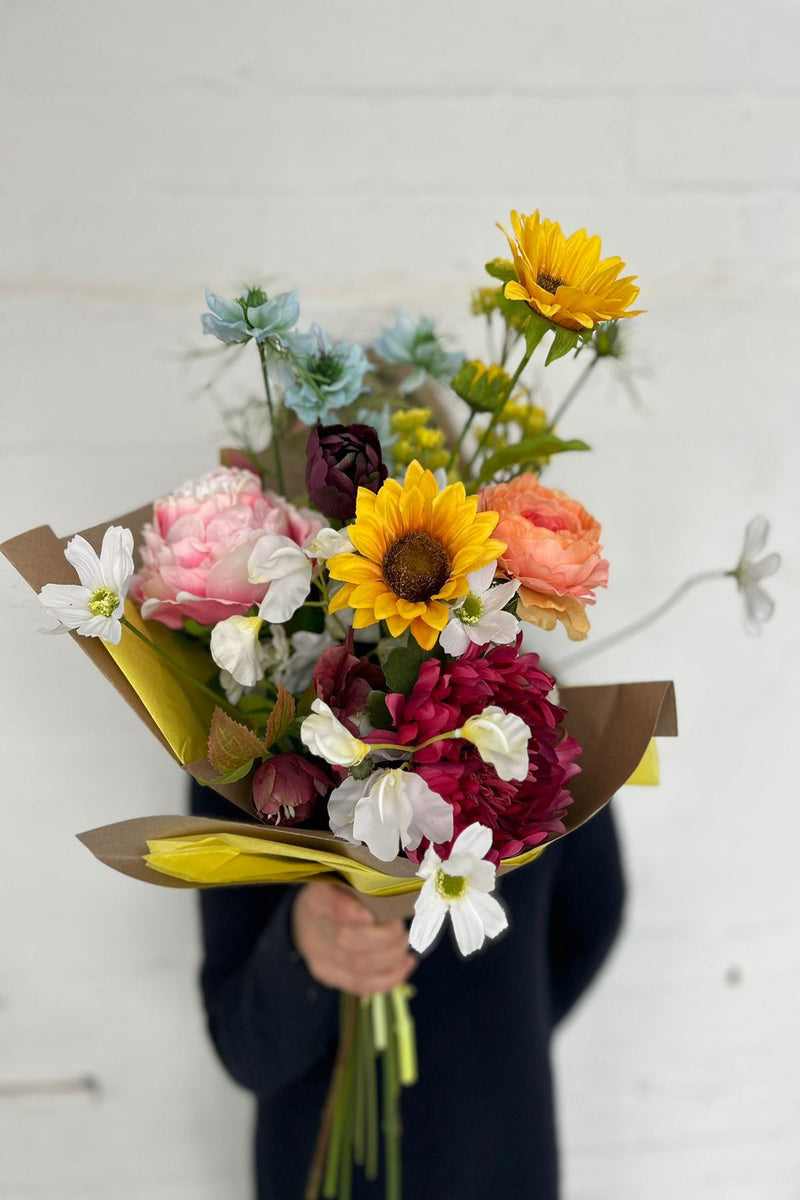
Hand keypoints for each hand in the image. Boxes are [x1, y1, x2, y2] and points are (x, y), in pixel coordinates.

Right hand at [291, 880, 415, 995]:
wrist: (307, 921)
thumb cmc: (337, 894)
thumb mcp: (344, 881)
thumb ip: (362, 886)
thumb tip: (394, 890)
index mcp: (316, 900)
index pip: (330, 905)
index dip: (350, 912)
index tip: (371, 915)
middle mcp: (313, 932)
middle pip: (347, 941)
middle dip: (385, 938)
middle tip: (401, 928)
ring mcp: (320, 959)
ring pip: (359, 966)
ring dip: (392, 956)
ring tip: (404, 944)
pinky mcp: (330, 977)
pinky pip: (362, 984)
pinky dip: (391, 977)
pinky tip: (407, 964)